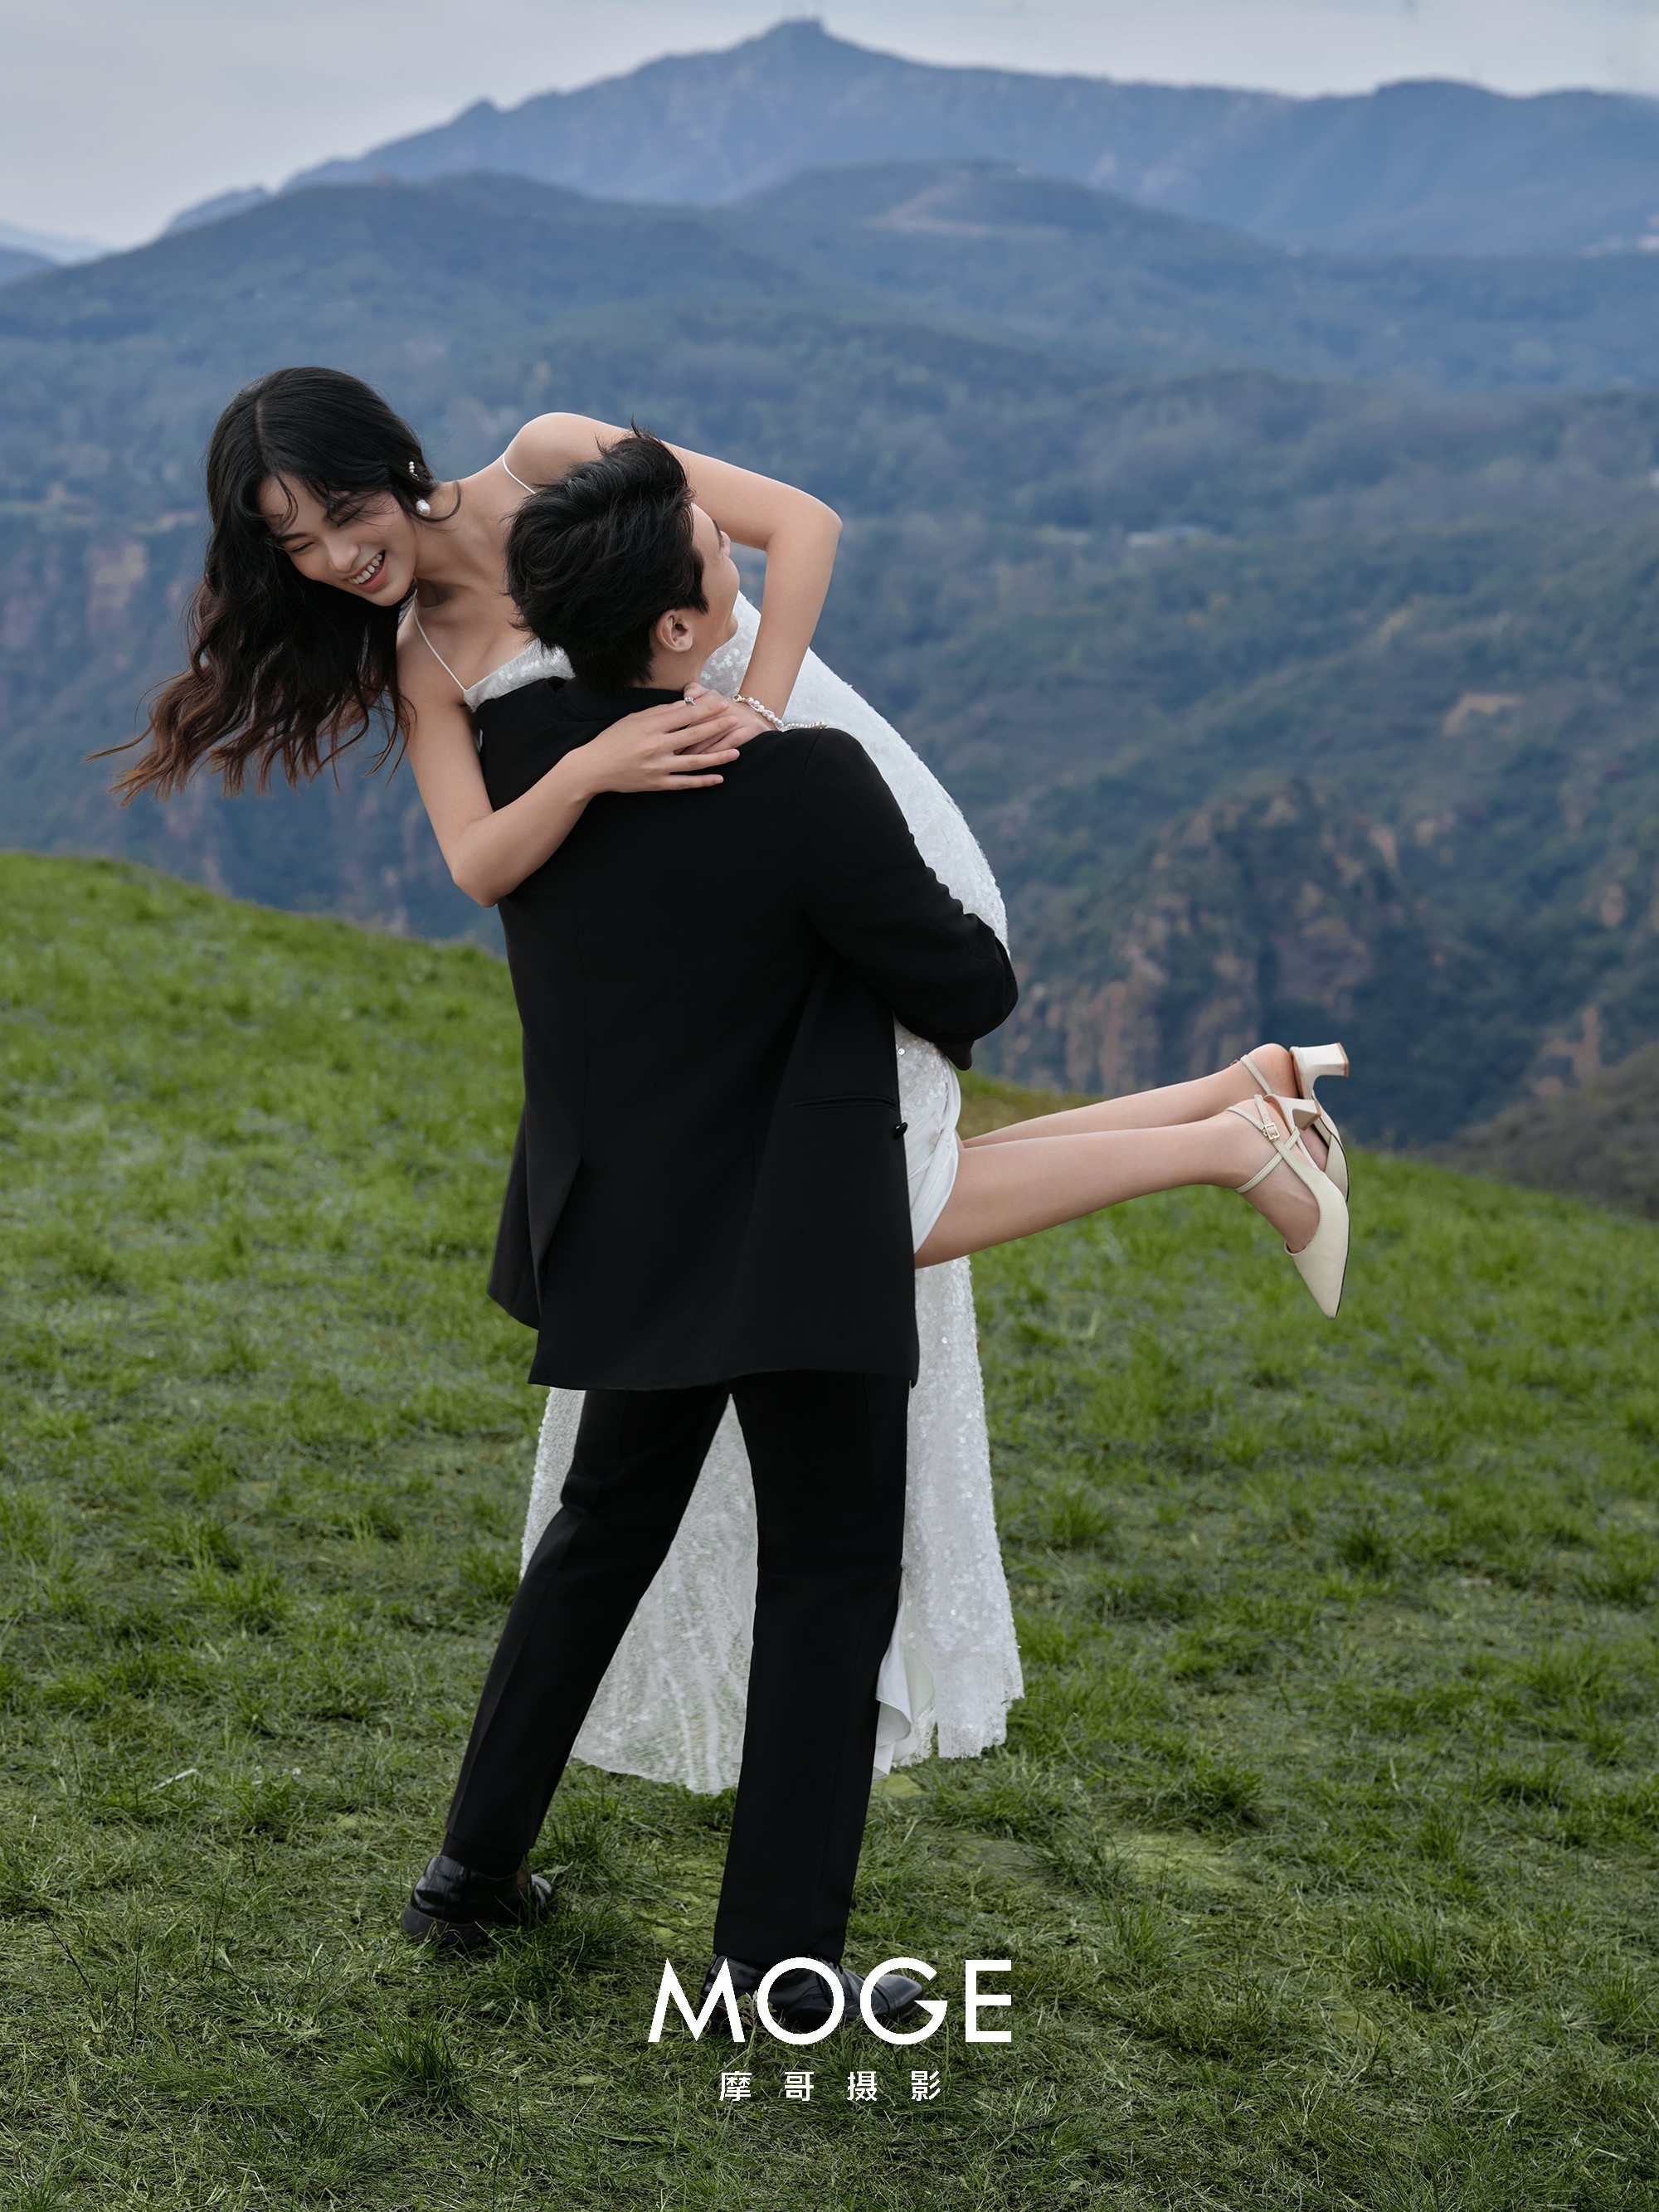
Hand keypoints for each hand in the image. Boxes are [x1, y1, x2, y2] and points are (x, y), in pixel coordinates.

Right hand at [568, 690, 758, 795]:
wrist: (594, 768)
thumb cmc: (613, 740)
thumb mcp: (633, 719)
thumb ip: (659, 713)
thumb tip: (684, 705)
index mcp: (650, 726)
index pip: (684, 715)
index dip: (705, 709)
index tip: (722, 704)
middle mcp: (656, 746)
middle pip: (693, 735)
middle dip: (717, 727)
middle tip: (735, 720)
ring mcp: (657, 767)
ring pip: (694, 761)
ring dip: (717, 757)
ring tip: (736, 752)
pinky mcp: (657, 784)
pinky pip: (685, 783)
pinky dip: (703, 781)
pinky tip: (719, 778)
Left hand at [674, 685, 775, 753]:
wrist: (757, 715)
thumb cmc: (724, 708)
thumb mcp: (709, 694)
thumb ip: (693, 691)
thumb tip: (684, 696)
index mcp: (710, 696)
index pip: (687, 713)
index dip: (673, 727)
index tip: (659, 739)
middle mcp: (723, 706)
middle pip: (697, 726)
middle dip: (680, 742)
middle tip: (666, 753)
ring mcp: (736, 718)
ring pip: (711, 738)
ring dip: (695, 751)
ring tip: (680, 761)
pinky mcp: (748, 730)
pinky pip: (727, 744)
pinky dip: (715, 754)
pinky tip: (704, 762)